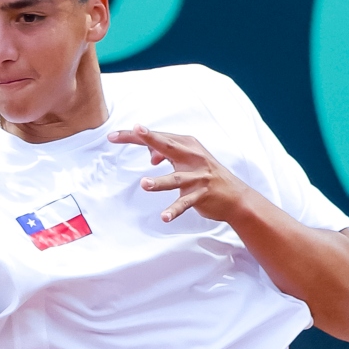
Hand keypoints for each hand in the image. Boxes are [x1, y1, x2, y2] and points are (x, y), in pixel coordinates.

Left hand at [108, 124, 250, 222]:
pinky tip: (164, 217)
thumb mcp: (187, 161)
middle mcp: (192, 157)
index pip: (158, 138)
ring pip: (175, 178)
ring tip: (144, 184)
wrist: (236, 197)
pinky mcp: (201, 195)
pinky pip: (185, 203)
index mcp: (187, 145)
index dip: (135, 136)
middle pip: (166, 146)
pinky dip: (174, 210)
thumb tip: (151, 156)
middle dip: (149, 139)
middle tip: (134, 131)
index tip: (113, 136)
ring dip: (159, 182)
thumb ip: (167, 155)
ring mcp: (197, 177)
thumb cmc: (206, 175)